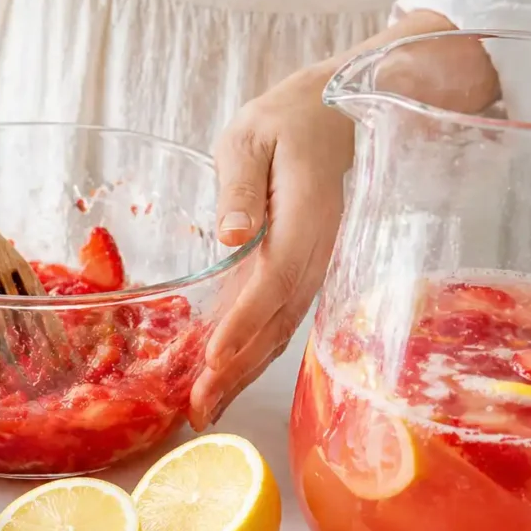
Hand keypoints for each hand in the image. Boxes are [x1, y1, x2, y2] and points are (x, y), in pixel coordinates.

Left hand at [189, 63, 353, 428]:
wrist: (332, 119)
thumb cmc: (285, 122)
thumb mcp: (252, 138)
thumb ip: (242, 187)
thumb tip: (232, 234)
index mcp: (304, 217)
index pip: (275, 278)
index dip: (245, 321)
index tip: (214, 356)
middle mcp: (314, 252)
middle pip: (277, 320)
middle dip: (237, 369)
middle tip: (198, 409)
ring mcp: (310, 267)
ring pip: (278, 329)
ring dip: (243, 374)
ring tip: (204, 411)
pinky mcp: (297, 273)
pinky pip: (276, 320)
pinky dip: (250, 354)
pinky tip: (223, 380)